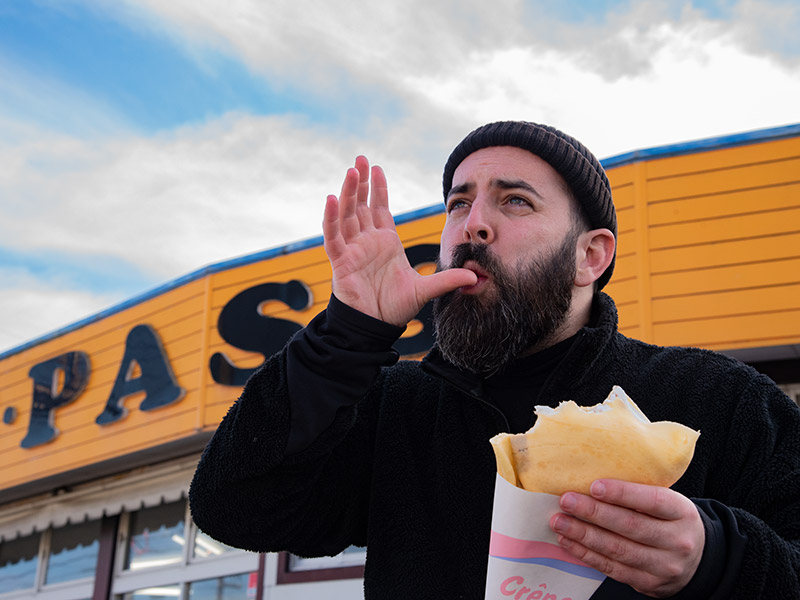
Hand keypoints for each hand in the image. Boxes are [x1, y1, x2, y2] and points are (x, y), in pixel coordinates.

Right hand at [323, 156, 475, 326]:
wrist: (376, 328)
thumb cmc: (394, 308)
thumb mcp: (425, 289)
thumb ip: (447, 280)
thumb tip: (474, 276)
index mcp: (385, 243)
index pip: (379, 208)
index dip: (378, 188)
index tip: (377, 168)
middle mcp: (367, 242)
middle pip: (361, 205)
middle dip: (360, 182)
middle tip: (360, 159)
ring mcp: (352, 250)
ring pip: (347, 215)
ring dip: (347, 193)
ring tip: (351, 171)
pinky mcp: (341, 262)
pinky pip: (333, 237)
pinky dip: (331, 219)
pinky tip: (333, 199)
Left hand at [550, 479, 704, 597]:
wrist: (697, 562)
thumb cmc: (670, 522)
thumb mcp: (668, 503)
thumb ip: (640, 494)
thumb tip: (592, 479)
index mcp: (682, 513)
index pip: (652, 501)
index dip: (622, 493)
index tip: (594, 486)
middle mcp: (676, 541)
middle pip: (630, 526)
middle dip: (593, 512)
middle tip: (566, 501)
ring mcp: (663, 565)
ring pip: (618, 549)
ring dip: (583, 535)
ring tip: (560, 521)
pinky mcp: (647, 583)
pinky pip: (612, 568)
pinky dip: (586, 554)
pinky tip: (569, 541)